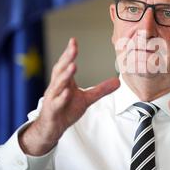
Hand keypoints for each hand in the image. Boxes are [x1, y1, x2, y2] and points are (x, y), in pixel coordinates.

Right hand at [19, 38, 119, 155]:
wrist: (52, 128)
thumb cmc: (66, 110)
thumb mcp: (86, 99)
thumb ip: (101, 89)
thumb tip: (118, 81)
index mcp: (64, 82)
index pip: (66, 64)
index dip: (69, 52)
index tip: (73, 40)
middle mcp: (57, 87)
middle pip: (60, 70)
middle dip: (66, 58)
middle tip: (73, 48)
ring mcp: (53, 99)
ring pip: (57, 85)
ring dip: (65, 75)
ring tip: (73, 66)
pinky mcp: (52, 111)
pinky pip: (56, 103)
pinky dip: (61, 98)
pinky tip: (66, 92)